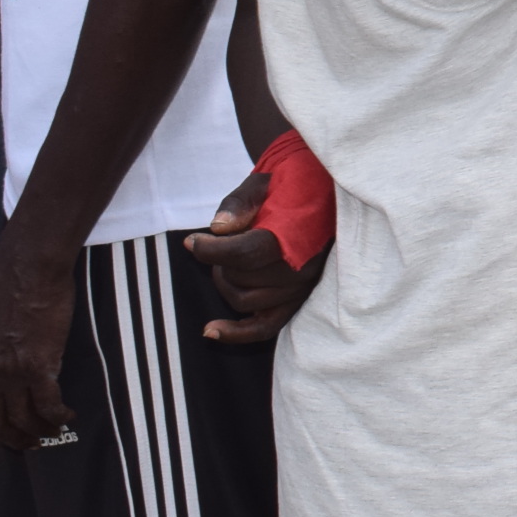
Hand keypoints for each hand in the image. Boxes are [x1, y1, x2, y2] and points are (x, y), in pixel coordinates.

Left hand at [0, 231, 77, 451]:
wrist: (28, 269)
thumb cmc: (6, 283)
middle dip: (12, 437)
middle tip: (28, 443)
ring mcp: (11, 371)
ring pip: (22, 418)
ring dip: (38, 432)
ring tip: (52, 431)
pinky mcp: (40, 366)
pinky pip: (48, 405)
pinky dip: (58, 416)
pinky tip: (68, 415)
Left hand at [184, 170, 328, 343]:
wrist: (323, 198)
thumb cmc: (290, 187)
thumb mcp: (264, 182)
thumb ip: (240, 202)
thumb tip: (218, 228)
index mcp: (297, 236)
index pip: (245, 254)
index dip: (211, 251)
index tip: (192, 242)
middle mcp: (303, 268)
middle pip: (240, 278)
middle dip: (220, 261)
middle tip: (224, 241)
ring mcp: (302, 288)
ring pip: (244, 300)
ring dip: (227, 282)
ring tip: (231, 261)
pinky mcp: (297, 302)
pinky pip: (264, 327)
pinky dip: (236, 334)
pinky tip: (210, 331)